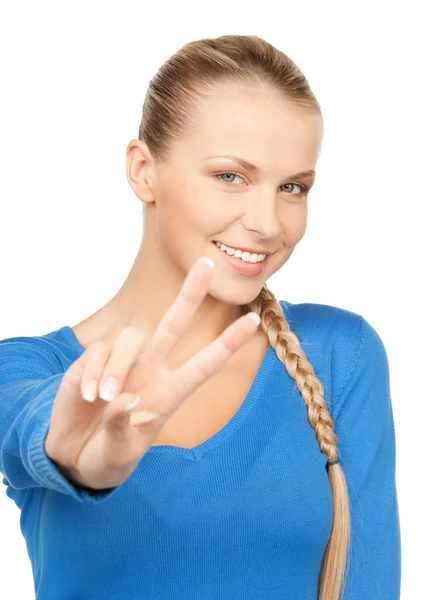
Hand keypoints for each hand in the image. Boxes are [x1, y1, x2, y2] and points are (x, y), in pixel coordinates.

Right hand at [45, 257, 260, 489]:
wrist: (73, 455)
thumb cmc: (107, 456)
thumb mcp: (120, 456)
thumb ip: (123, 429)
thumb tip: (125, 399)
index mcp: (169, 394)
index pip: (205, 364)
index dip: (228, 343)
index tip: (254, 321)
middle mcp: (150, 372)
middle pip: (173, 325)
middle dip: (190, 295)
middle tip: (207, 264)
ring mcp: (122, 364)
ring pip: (131, 339)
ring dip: (116, 368)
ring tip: (101, 398)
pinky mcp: (92, 361)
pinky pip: (98, 352)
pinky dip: (92, 372)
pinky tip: (87, 396)